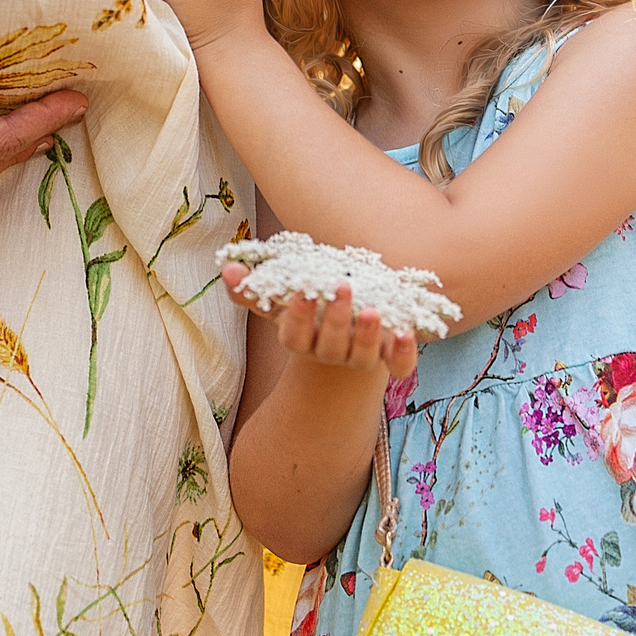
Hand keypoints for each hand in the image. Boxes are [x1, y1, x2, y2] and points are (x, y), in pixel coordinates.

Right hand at [223, 264, 420, 380]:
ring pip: (363, 359)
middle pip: (330, 347)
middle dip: (336, 319)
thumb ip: (257, 289)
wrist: (350, 331)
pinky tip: (408, 332)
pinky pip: (399, 366)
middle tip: (343, 286)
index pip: (295, 337)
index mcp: (303, 340)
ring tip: (374, 310)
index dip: (299, 317)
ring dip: (368, 336)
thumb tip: (227, 269)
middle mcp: (330, 353)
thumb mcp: (285, 298)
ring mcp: (360, 358)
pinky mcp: (389, 359)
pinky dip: (404, 353)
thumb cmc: (313, 309)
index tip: (303, 291)